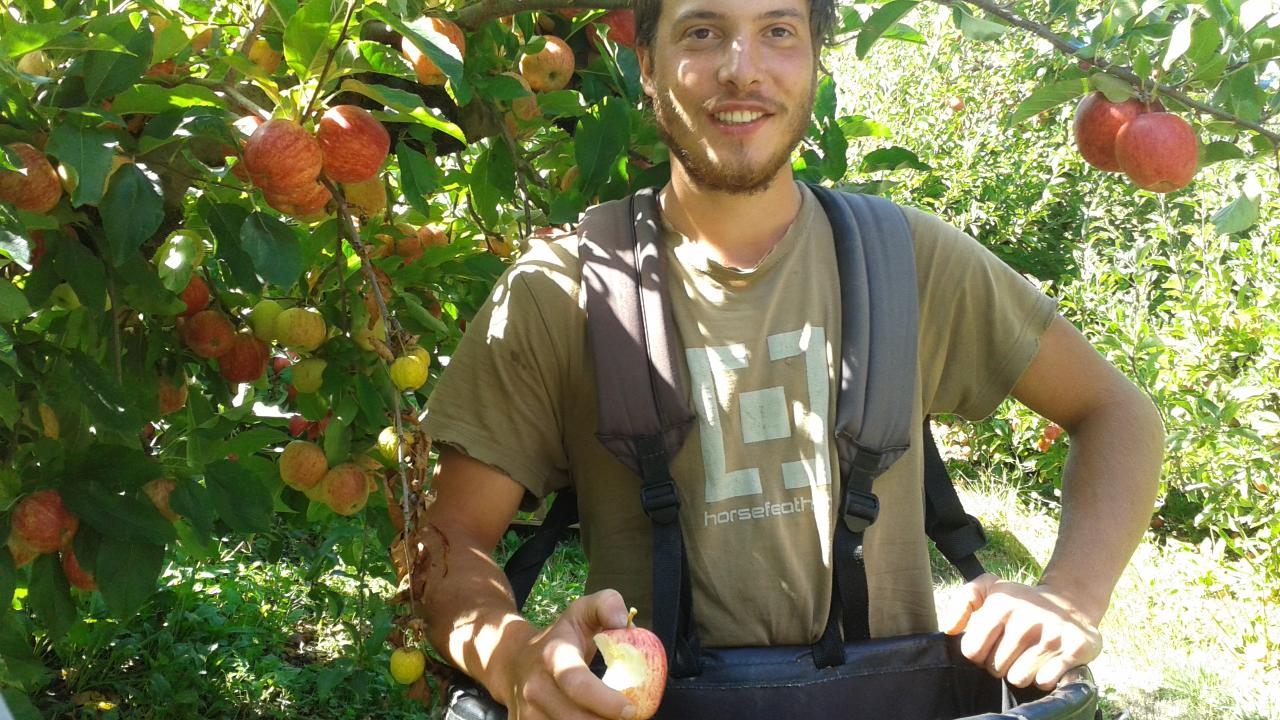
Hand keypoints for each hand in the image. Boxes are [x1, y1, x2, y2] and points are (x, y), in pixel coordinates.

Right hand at [493, 589, 637, 719]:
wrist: (512, 661)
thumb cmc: (557, 639)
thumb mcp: (580, 612)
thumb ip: (606, 604)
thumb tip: (622, 621)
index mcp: (553, 656)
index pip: (576, 683)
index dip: (604, 701)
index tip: (630, 709)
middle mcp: (536, 688)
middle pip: (575, 718)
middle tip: (630, 718)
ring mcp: (527, 713)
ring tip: (611, 719)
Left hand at [941, 574, 1102, 690]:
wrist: (1069, 602)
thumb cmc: (1020, 601)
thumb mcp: (988, 588)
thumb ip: (963, 602)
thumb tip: (950, 629)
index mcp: (1002, 604)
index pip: (972, 651)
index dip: (979, 653)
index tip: (991, 644)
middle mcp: (1027, 618)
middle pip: (995, 668)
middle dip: (1000, 663)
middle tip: (1014, 649)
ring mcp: (1053, 634)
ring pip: (1018, 679)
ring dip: (1021, 672)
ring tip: (1028, 655)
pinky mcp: (1076, 648)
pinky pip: (1044, 682)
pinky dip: (1043, 678)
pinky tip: (1047, 661)